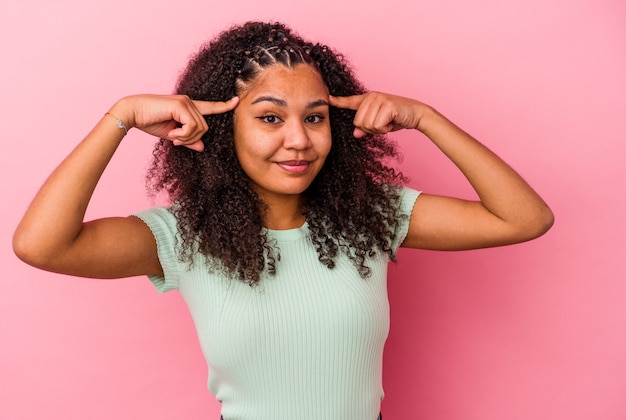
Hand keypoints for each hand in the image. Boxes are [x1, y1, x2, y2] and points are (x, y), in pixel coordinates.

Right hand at [110, 94, 239, 151]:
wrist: (132, 113)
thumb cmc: (149, 122)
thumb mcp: (172, 135)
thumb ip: (188, 139)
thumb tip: (203, 147)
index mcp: (188, 107)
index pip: (210, 107)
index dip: (224, 106)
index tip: (236, 102)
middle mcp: (189, 102)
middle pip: (205, 127)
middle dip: (192, 139)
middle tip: (176, 140)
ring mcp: (186, 102)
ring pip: (200, 128)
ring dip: (186, 138)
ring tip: (173, 137)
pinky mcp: (181, 105)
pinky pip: (192, 126)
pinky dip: (183, 135)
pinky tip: (172, 134)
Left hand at [329, 92, 424, 137]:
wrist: (417, 114)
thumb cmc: (397, 118)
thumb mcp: (379, 124)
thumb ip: (366, 127)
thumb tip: (356, 134)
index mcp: (368, 99)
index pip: (350, 101)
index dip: (339, 101)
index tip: (327, 98)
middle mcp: (371, 97)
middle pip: (358, 122)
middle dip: (370, 128)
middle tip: (384, 123)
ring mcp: (379, 99)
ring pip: (367, 125)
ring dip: (379, 129)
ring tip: (389, 121)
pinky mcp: (386, 105)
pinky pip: (377, 125)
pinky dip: (385, 129)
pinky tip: (393, 122)